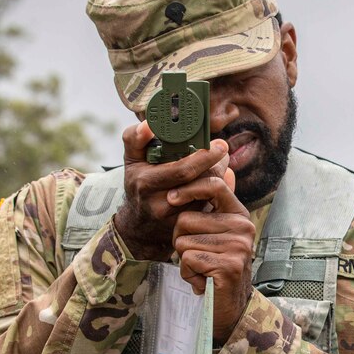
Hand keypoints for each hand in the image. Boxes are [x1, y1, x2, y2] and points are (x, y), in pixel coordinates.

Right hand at [112, 121, 231, 261]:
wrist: (140, 225)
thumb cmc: (138, 183)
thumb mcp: (131, 159)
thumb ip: (134, 138)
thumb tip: (149, 125)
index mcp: (147, 183)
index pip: (183, 170)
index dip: (205, 157)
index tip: (220, 144)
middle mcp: (160, 204)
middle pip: (200, 182)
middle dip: (216, 164)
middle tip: (222, 149)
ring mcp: (175, 219)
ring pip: (208, 194)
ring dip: (219, 176)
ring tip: (220, 162)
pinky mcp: (189, 228)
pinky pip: (211, 207)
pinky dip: (218, 191)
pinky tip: (216, 180)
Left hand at [169, 167, 255, 340]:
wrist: (229, 307)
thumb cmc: (216, 267)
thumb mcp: (216, 233)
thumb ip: (214, 205)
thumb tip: (222, 166)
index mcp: (239, 214)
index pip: (214, 185)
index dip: (189, 188)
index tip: (172, 198)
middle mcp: (243, 227)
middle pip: (186, 219)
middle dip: (180, 240)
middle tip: (196, 257)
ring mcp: (238, 247)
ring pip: (183, 241)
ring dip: (184, 260)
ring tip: (202, 269)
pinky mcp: (229, 266)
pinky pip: (188, 260)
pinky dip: (188, 273)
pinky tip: (203, 280)